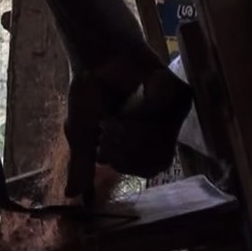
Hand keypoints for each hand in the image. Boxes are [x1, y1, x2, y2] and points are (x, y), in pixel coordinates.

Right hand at [63, 50, 192, 197]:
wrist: (96, 55)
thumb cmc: (90, 92)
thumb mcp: (82, 133)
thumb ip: (81, 164)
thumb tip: (71, 196)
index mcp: (144, 144)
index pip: (147, 168)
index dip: (125, 163)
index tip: (102, 149)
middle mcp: (162, 131)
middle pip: (158, 159)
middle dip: (127, 150)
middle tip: (106, 131)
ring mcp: (173, 112)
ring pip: (162, 139)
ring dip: (132, 131)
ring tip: (111, 118)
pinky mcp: (180, 92)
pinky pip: (165, 112)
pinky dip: (143, 107)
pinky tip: (131, 95)